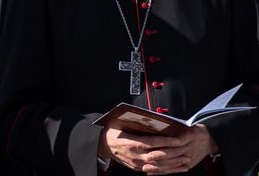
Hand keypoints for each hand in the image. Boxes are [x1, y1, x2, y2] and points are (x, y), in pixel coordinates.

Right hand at [98, 125, 217, 173]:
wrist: (103, 145)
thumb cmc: (112, 133)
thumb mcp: (121, 124)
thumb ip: (136, 123)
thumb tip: (153, 119)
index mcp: (132, 143)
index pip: (153, 142)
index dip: (167, 141)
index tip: (178, 139)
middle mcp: (136, 155)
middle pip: (159, 156)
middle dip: (174, 153)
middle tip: (187, 149)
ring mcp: (137, 163)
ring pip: (159, 166)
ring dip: (174, 163)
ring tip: (186, 159)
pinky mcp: (138, 168)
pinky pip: (156, 171)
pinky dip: (169, 170)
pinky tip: (178, 168)